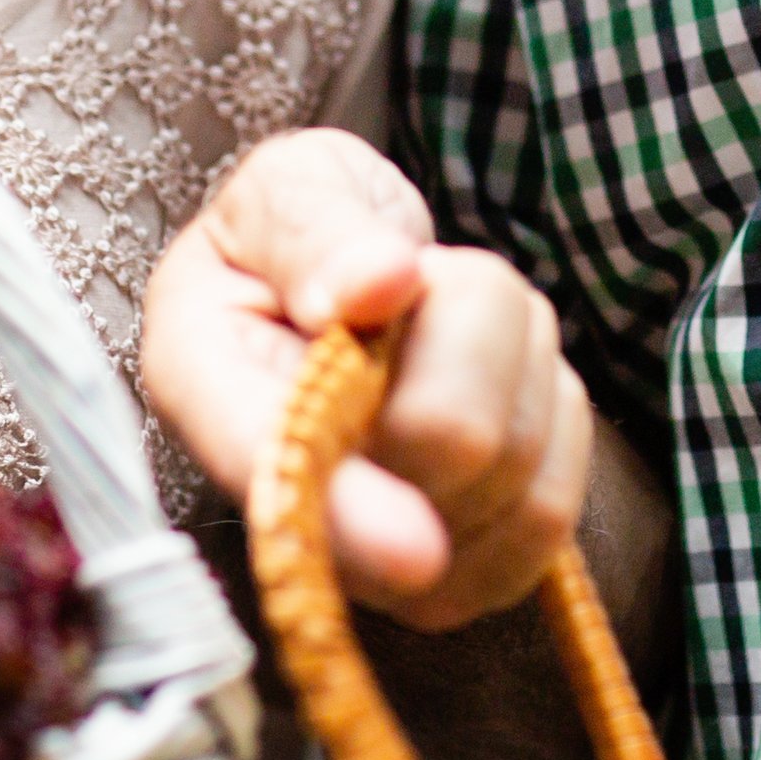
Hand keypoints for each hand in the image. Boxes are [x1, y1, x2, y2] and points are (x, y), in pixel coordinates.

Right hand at [141, 128, 590, 631]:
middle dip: (467, 334)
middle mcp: (282, 492)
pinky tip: (488, 385)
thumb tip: (381, 281)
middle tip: (416, 292)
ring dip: (513, 364)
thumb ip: (320, 231)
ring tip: (441, 332)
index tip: (416, 551)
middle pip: (449, 440)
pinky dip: (547, 417)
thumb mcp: (290, 186)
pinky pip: (556, 502)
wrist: (349, 279)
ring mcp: (372, 555)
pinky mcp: (457, 573)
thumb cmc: (304, 230)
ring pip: (517, 460)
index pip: (278, 468)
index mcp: (204, 378)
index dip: (351, 513)